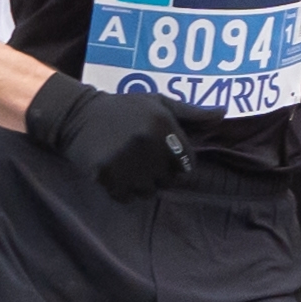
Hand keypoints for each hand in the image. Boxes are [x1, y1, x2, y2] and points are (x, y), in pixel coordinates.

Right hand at [19, 70, 201, 198]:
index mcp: (163, 125)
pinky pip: (126, 197)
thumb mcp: (159, 104)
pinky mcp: (105, 174)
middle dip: (160, 175)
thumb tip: (224, 113)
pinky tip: (116, 174)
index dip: (177, 163)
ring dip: (141, 185)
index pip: (187, 163)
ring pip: (148, 192)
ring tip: (129, 167)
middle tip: (143, 161)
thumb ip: (192, 113)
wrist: (77, 115)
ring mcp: (126, 160)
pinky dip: (123, 191)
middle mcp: (147, 143)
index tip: (163, 157)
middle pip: (169, 180)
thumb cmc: (124, 109)